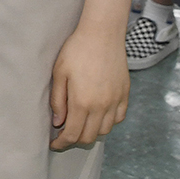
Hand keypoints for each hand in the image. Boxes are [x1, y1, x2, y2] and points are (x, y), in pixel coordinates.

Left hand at [49, 24, 129, 149]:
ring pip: (105, 130)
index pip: (72, 134)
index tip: (54, 144)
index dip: (62, 144)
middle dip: (75, 140)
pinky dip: (108, 122)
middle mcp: (101, 106)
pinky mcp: (125, 95)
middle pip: (89, 137)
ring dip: (92, 132)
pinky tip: (98, 115)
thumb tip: (58, 122)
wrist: (102, 34)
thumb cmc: (76, 50)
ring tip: (81, 123)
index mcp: (82, 102)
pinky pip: (118, 118)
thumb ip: (58, 100)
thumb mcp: (59, 73)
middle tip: (64, 133)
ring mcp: (115, 101)